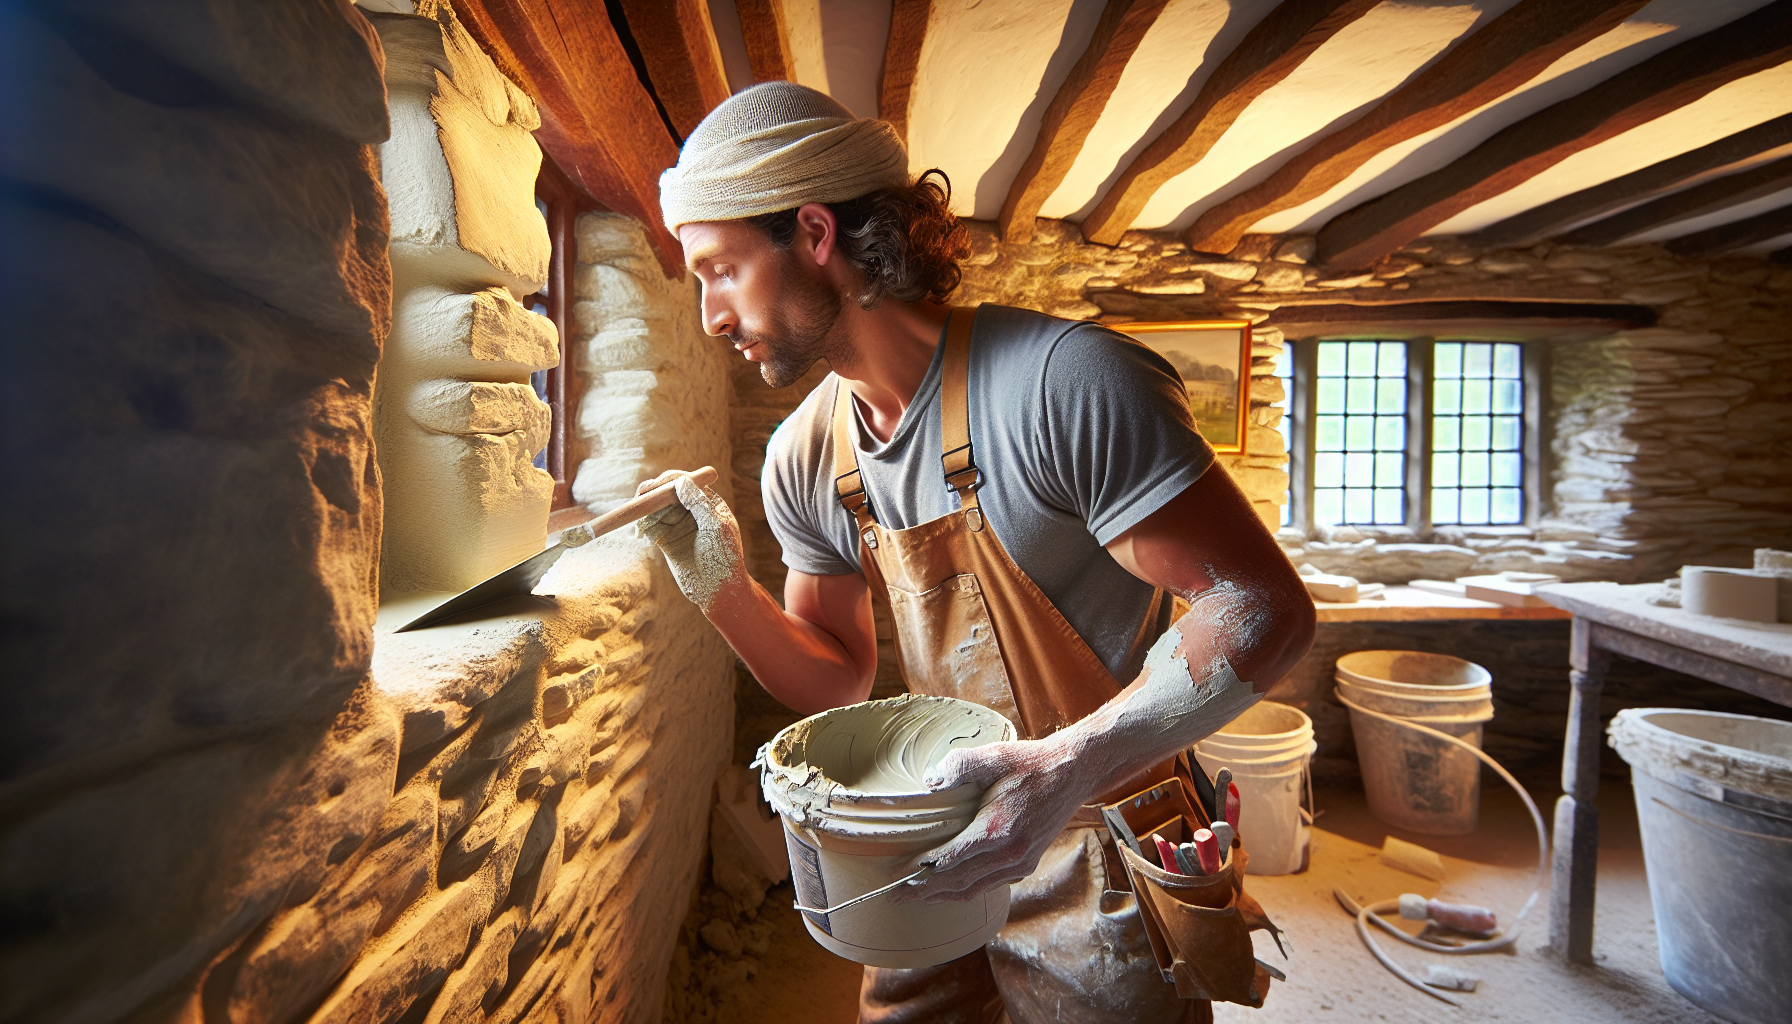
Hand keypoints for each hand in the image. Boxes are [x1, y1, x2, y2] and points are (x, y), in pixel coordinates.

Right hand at [634, 470, 744, 611]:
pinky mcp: (666, 539)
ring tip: (637, 513)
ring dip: (644, 507)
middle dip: (652, 491)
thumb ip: (699, 504)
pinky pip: (650, 526)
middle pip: (667, 491)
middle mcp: (692, 510)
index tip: (656, 487)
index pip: (686, 482)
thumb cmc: (725, 558)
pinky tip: (640, 532)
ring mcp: (678, 524)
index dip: (668, 481)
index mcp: (708, 502)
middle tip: (641, 496)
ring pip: (656, 507)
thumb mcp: (715, 528)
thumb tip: (681, 481)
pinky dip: (642, 525)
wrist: (718, 591)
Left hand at [887, 734, 1093, 903]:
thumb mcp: (992, 756)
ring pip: (973, 890)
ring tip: (915, 897)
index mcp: (995, 830)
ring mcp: (1020, 863)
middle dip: (923, 892)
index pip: (948, 860)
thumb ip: (958, 766)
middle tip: (893, 897)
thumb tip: (928, 782)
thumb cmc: (1030, 764)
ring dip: (942, 896)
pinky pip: (989, 885)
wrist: (1072, 774)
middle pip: (956, 883)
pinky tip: (949, 887)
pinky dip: (965, 890)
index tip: (894, 876)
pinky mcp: (1026, 864)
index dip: (918, 871)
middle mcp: (1008, 854)